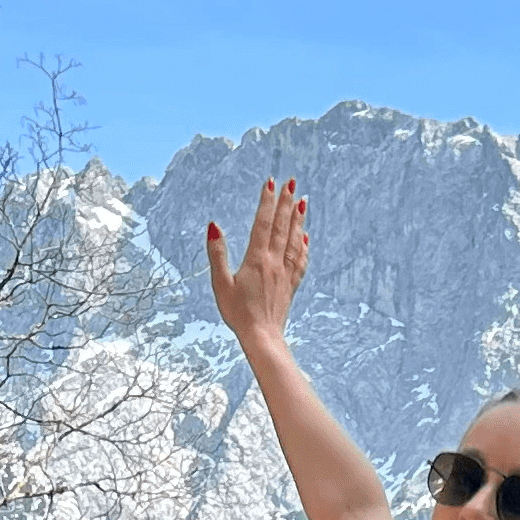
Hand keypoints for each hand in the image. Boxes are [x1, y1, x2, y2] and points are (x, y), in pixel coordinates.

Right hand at [205, 177, 307, 351]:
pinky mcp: (291, 285)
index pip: (263, 222)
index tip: (271, 181)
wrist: (262, 337)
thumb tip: (213, 225)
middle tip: (292, 181)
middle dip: (287, 202)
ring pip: (295, 240)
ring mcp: (285, 273)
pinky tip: (306, 236)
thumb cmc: (238, 313)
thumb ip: (217, 253)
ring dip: (298, 219)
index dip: (267, 201)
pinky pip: (300, 261)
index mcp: (256, 259)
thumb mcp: (220, 283)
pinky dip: (304, 245)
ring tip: (303, 201)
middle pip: (282, 226)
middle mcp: (274, 262)